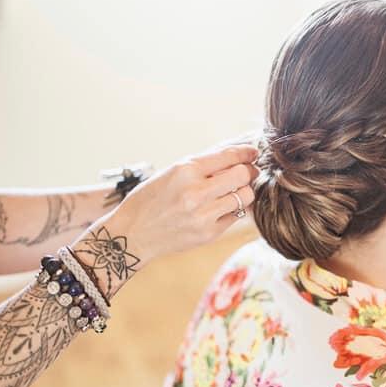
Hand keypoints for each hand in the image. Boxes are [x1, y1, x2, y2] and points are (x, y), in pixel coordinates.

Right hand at [88, 144, 258, 266]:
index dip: (246, 152)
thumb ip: (203, 164)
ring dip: (244, 191)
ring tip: (235, 190)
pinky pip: (236, 215)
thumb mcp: (170, 173)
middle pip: (243, 175)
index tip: (253, 152)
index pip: (228, 156)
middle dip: (250, 171)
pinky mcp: (209, 233)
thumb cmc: (150, 199)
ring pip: (245, 196)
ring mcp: (203, 215)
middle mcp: (195, 192)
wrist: (132, 234)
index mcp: (184, 171)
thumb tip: (235, 152)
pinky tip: (223, 207)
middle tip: (249, 171)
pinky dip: (234, 209)